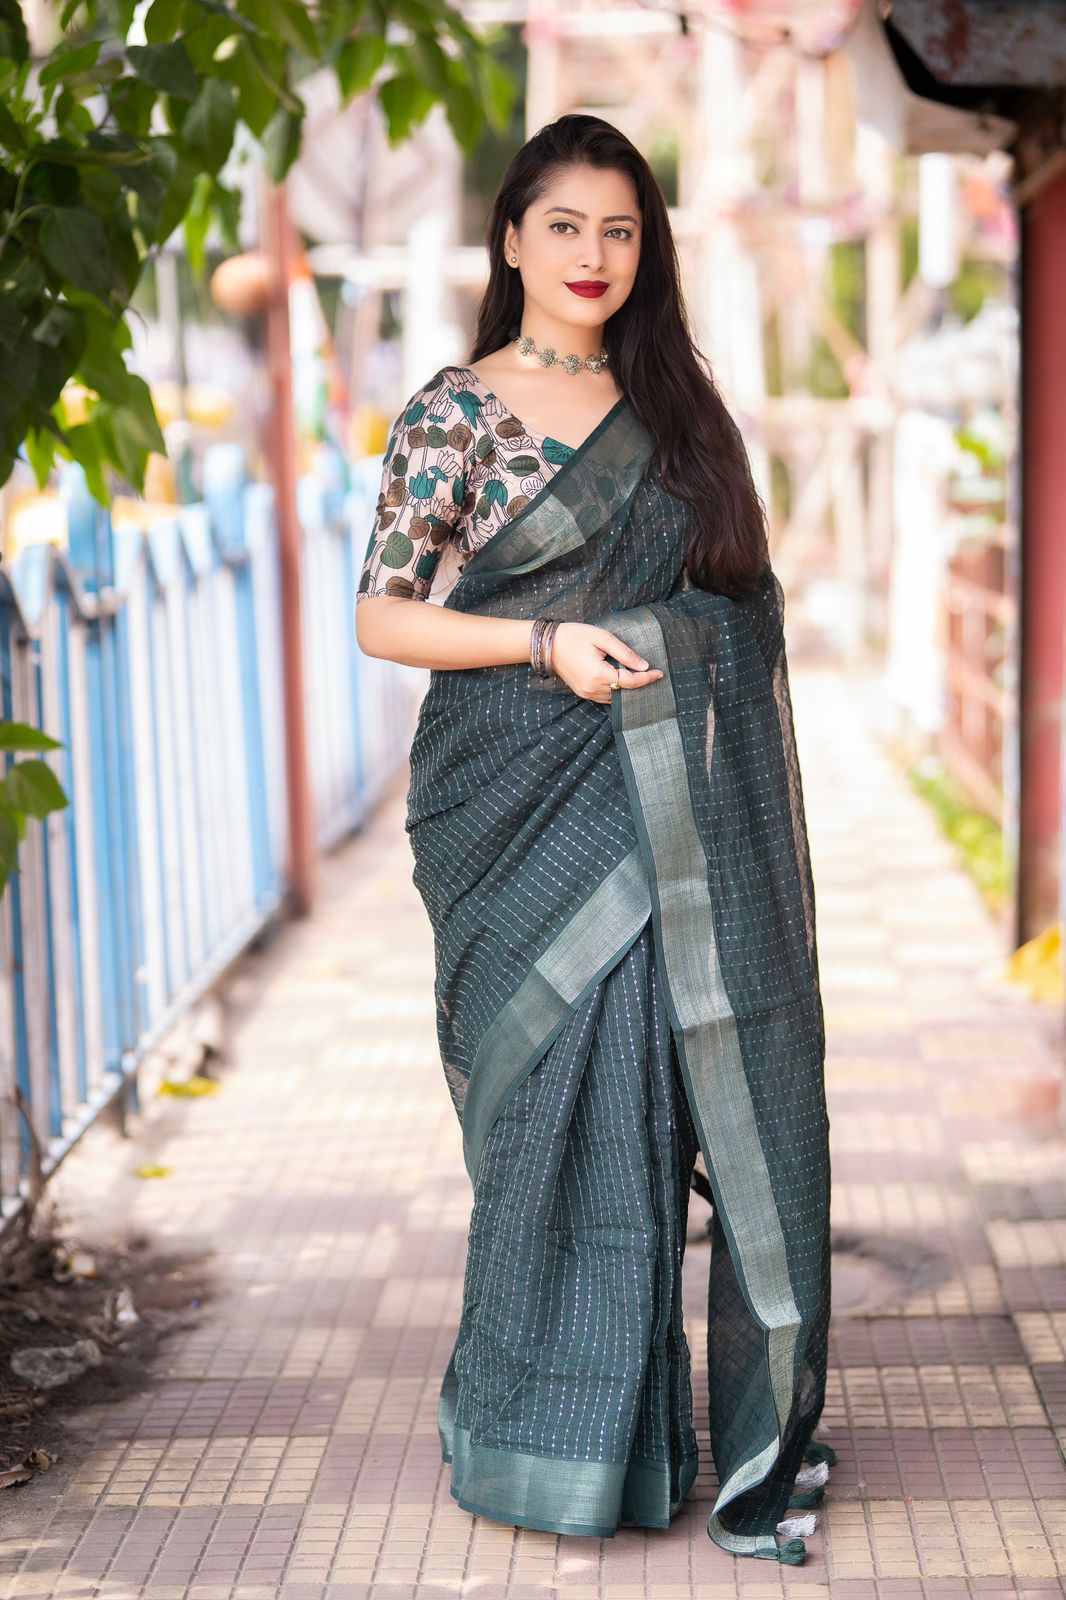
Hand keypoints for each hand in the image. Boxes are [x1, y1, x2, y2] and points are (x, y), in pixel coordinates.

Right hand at [548, 622, 664, 704]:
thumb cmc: (575, 636)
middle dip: (640, 685)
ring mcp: (587, 693)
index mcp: (598, 674)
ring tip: (641, 679)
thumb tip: (643, 665)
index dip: (646, 678)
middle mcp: (593, 688)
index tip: (659, 673)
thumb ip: (624, 652)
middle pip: (624, 692)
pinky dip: (616, 691)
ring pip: (615, 697)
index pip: (629, 681)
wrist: (548, 645)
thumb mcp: (602, 638)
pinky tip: (623, 682)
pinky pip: (605, 697)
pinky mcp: (583, 693)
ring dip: (628, 689)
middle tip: (653, 675)